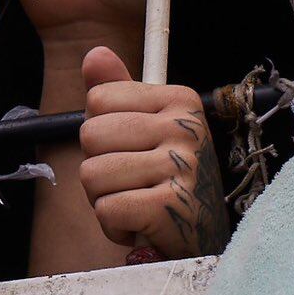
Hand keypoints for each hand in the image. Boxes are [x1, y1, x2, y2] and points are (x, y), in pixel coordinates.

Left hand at [77, 46, 228, 258]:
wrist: (203, 240)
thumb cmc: (167, 182)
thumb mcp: (147, 130)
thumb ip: (118, 92)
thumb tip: (94, 54)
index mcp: (180, 100)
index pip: (98, 100)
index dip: (101, 134)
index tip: (132, 152)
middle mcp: (186, 128)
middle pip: (90, 135)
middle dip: (98, 169)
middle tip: (131, 184)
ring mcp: (181, 167)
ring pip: (92, 174)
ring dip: (104, 200)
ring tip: (136, 204)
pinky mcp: (172, 206)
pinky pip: (107, 208)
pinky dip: (113, 225)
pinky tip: (139, 225)